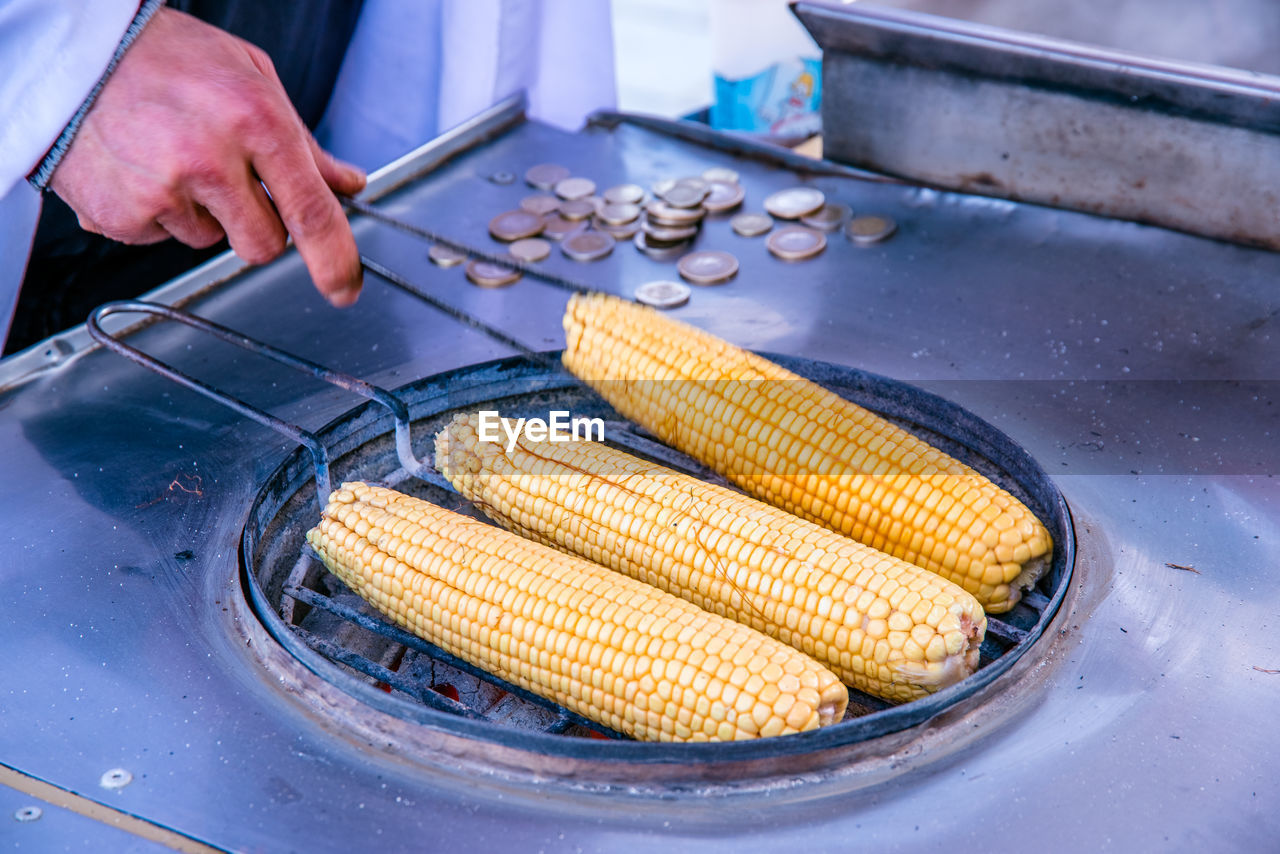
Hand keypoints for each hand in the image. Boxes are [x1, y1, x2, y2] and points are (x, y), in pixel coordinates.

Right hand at [49, 8, 364, 306]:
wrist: (72, 51)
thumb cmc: (165, 56)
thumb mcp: (251, 77)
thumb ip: (303, 141)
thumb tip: (345, 185)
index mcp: (254, 119)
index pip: (311, 212)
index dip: (335, 261)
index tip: (344, 287)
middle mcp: (209, 158)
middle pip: (264, 244)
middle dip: (258, 225)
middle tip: (230, 179)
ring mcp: (161, 190)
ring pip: (211, 240)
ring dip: (203, 212)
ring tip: (172, 156)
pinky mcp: (121, 214)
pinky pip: (162, 237)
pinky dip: (158, 212)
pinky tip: (142, 167)